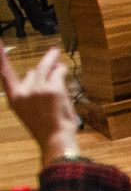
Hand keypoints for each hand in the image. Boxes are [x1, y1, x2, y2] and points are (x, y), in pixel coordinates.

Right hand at [0, 46, 79, 164]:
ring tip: (57, 53)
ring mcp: (38, 90)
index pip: (4, 74)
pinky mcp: (53, 89)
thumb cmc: (45, 125)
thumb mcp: (30, 108)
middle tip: (53, 53)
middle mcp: (23, 92)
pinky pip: (58, 72)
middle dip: (44, 63)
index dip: (1, 58)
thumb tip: (34, 70)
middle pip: (33, 70)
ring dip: (53, 60)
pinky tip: (63, 67)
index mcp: (14, 98)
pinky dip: (61, 69)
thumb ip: (31, 90)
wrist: (54, 138)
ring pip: (45, 68)